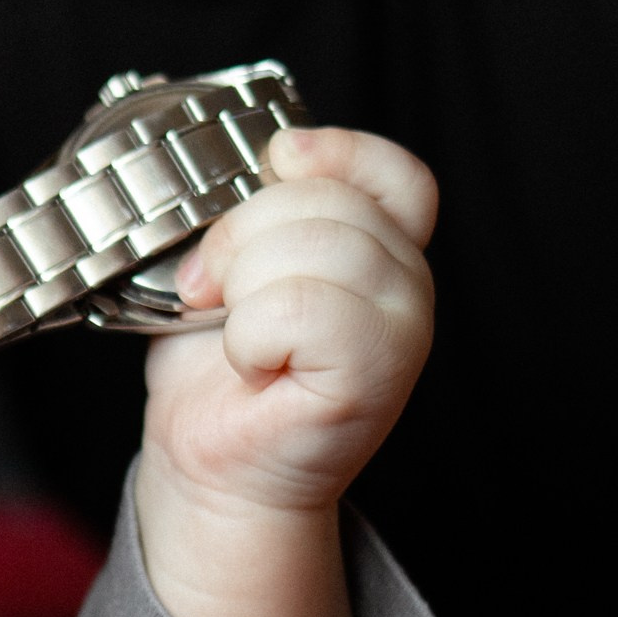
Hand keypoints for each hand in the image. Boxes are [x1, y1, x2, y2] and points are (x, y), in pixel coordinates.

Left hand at [133, 129, 435, 616]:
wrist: (215, 464)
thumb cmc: (223, 366)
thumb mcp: (233, 260)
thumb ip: (254, 202)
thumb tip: (240, 152)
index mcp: (382, 247)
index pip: (396, 173)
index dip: (337, 154)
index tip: (275, 168)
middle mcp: (406, 285)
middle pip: (328, 201)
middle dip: (240, 236)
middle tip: (211, 291)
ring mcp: (401, 334)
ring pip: (315, 246)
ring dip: (241, 287)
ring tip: (234, 331)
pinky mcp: (372, 378)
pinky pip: (300, 309)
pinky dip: (251, 334)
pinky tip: (254, 364)